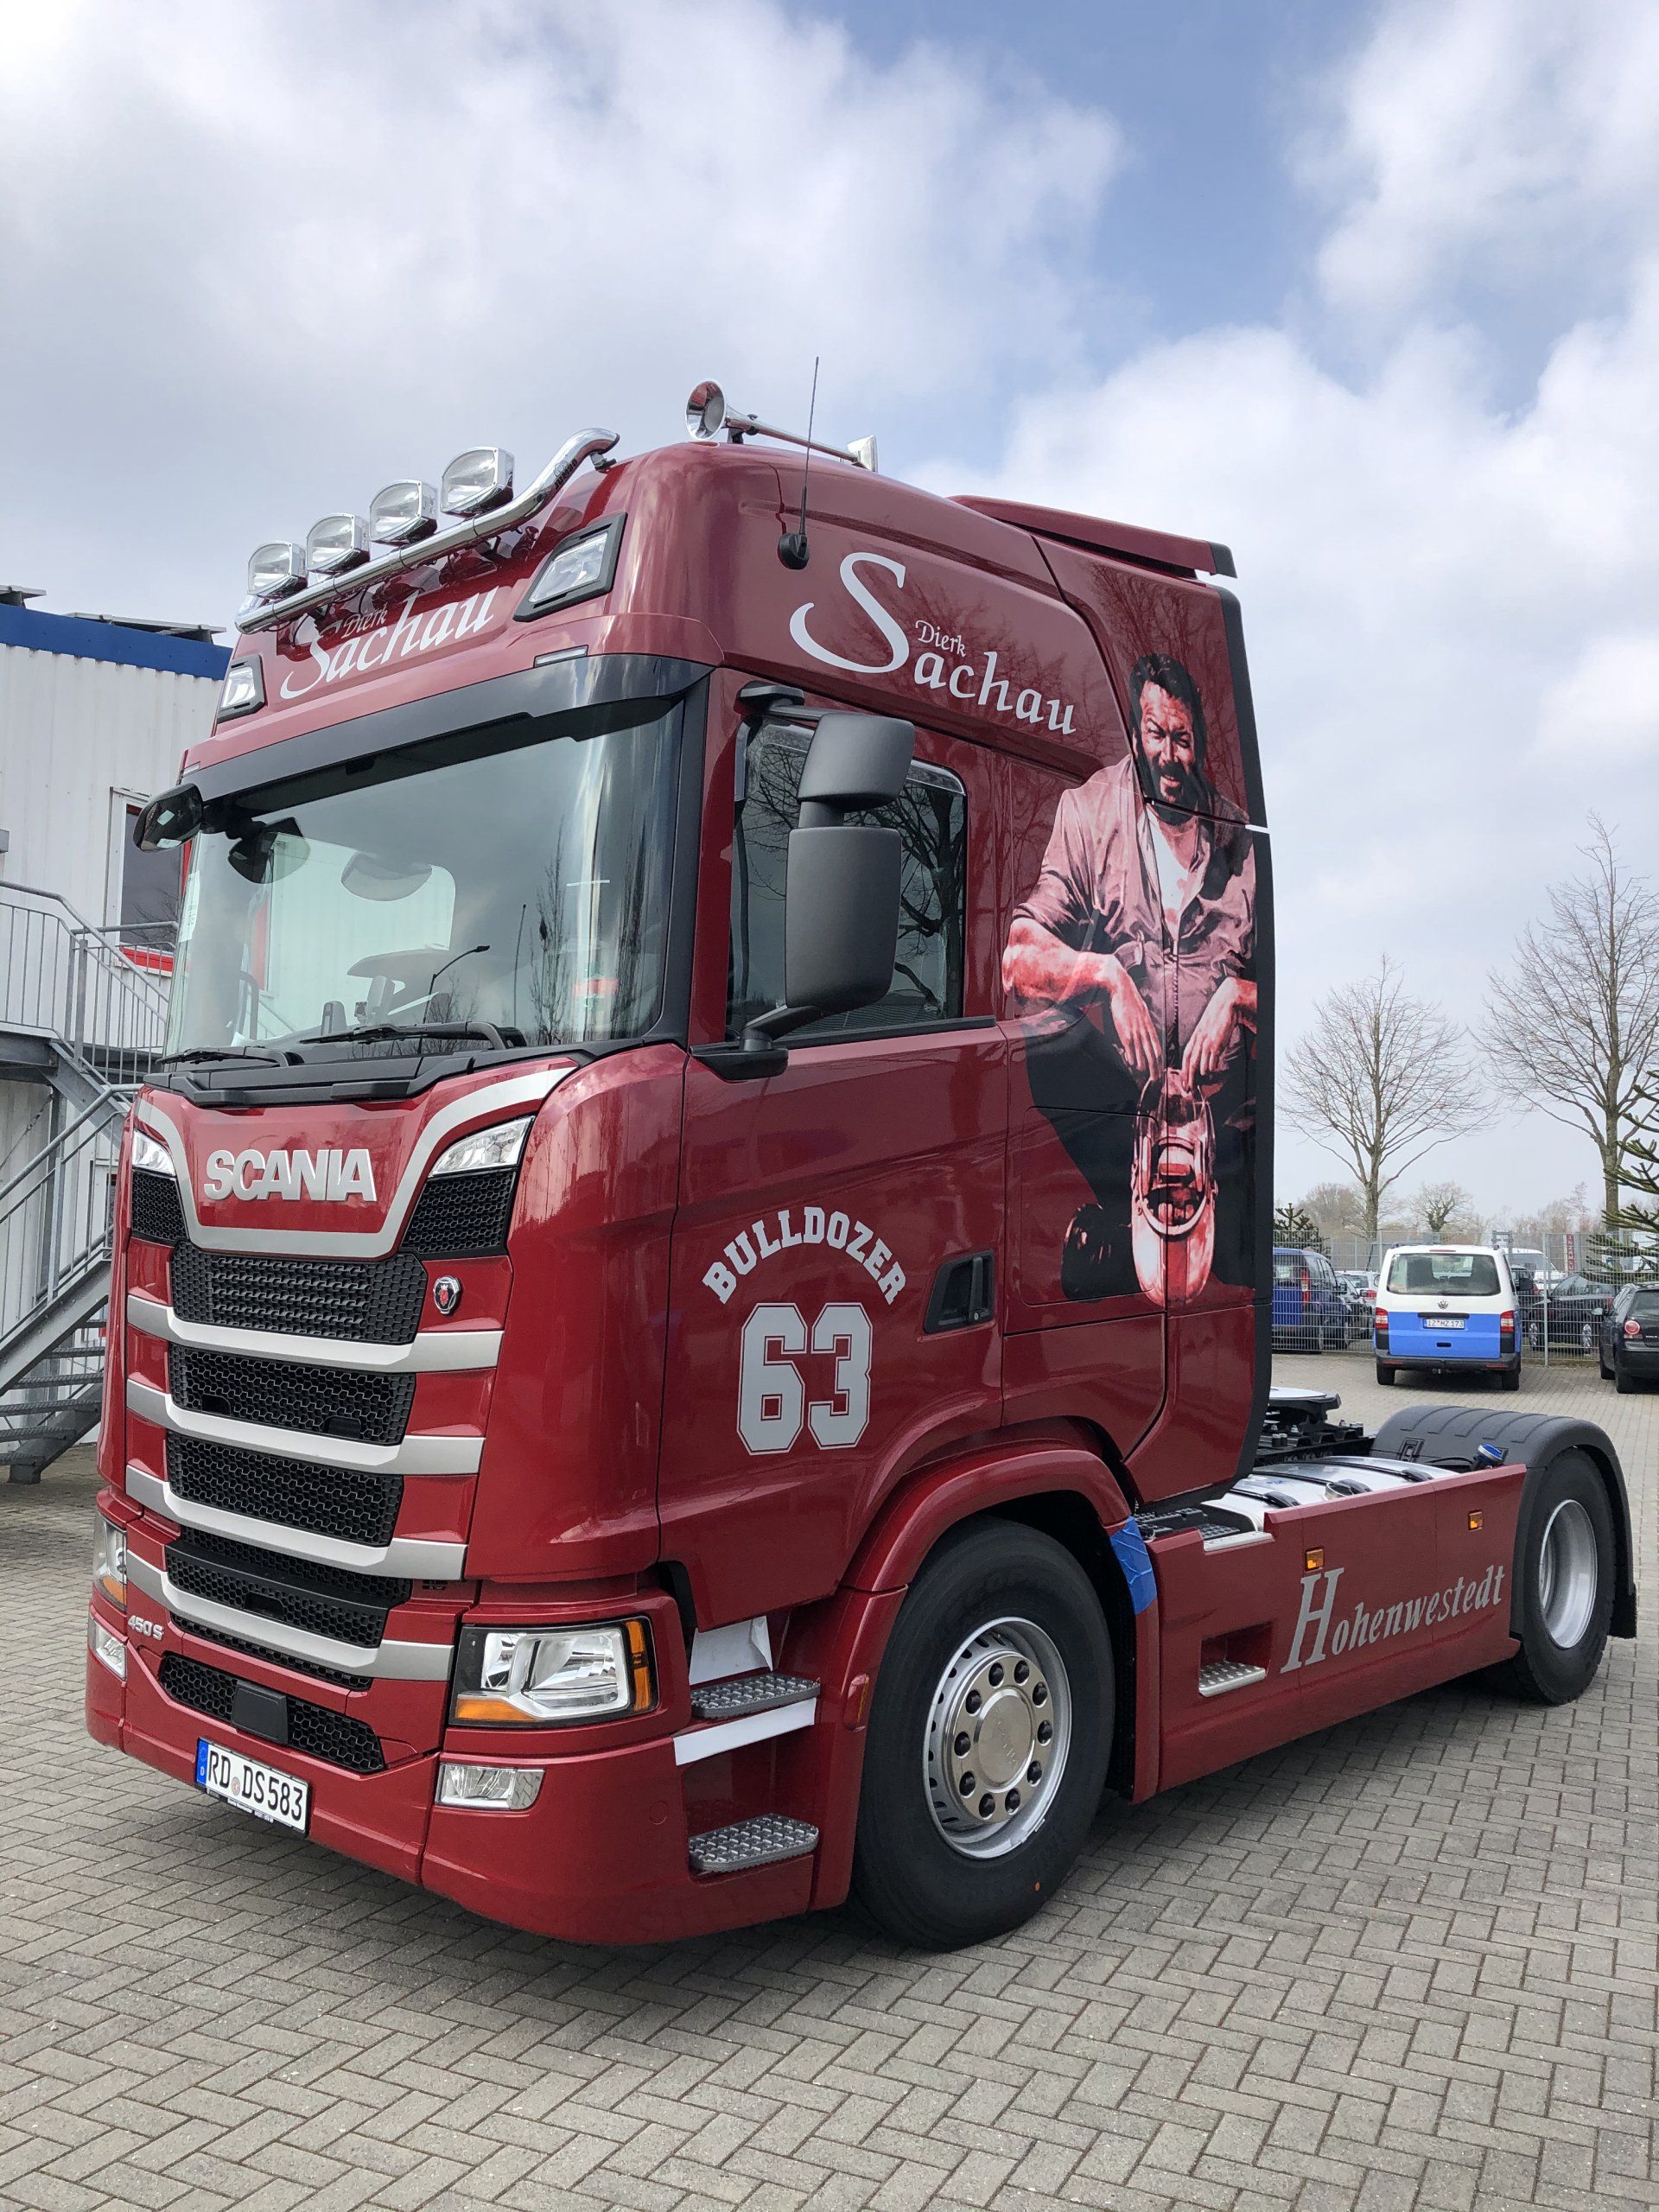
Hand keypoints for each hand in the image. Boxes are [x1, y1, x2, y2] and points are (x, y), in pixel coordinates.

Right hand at [1102, 958, 1161, 1079]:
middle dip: (1155, 1067)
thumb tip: (1144, 1033)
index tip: (1160, 1070)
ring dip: (1144, 1065)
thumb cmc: (1130, 1000)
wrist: (1122, 988)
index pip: (1157, 1047)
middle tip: (1156, 1079)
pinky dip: (1132, 1057)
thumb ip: (1143, 1024)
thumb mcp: (1141, 1012)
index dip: (1159, 1060)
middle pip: (1152, 1053)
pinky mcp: (1124, 1030)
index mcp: (1149, 1026)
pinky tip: (1133, 1064)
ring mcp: (1135, 1031)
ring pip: (1142, 1052)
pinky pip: (1130, 1047)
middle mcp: (1144, 1030)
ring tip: (1146, 1074)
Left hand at [1181, 976, 1241, 1082]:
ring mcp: (1206, 1041)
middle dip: (1187, 1077)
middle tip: (1187, 1088)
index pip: (1185, 1056)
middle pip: (1189, 1062)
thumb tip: (1207, 1058)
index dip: (1183, 1070)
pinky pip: (1211, 1059)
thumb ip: (1206, 1043)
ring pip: (1199, 1063)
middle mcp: (1198, 1040)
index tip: (1183, 1080)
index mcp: (1195, 1036)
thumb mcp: (1208, 1030)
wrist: (1226, 1004)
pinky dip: (1211, 1066)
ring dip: (1200, 1074)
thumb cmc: (1218, 1017)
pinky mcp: (1216, 1042)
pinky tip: (1211, 1070)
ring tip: (1199, 1083)